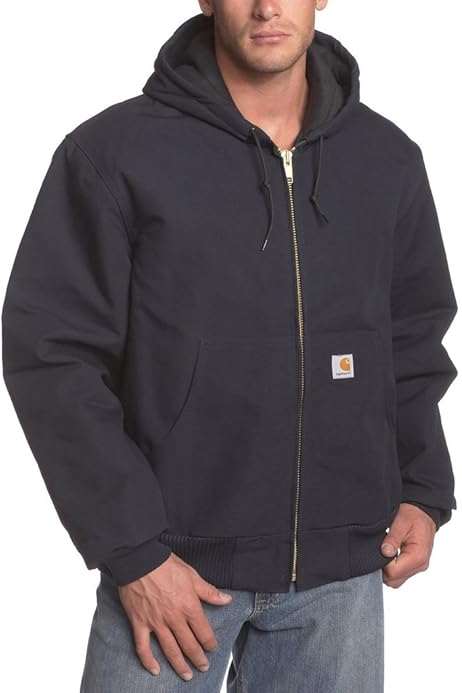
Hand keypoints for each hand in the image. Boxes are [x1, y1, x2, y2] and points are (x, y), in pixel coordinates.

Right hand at [117, 552, 232, 681]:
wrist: (140, 560)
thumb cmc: (166, 565)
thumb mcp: (192, 575)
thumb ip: (209, 591)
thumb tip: (226, 600)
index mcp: (189, 606)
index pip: (203, 631)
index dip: (210, 643)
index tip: (212, 648)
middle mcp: (174, 618)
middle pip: (189, 644)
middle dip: (198, 658)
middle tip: (203, 667)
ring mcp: (156, 623)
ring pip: (170, 650)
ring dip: (179, 665)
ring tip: (186, 676)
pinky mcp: (139, 623)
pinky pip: (143, 647)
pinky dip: (148, 661)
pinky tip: (155, 670)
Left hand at [381, 502, 436, 587]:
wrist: (424, 513)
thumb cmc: (413, 515)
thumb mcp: (401, 521)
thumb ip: (393, 538)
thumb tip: (385, 552)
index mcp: (418, 555)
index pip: (394, 572)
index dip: (382, 563)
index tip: (379, 550)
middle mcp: (420, 565)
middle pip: (394, 580)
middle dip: (382, 569)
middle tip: (378, 552)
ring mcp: (418, 567)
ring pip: (396, 580)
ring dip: (387, 570)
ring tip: (383, 552)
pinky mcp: (414, 566)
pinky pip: (400, 574)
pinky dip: (391, 569)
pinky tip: (388, 556)